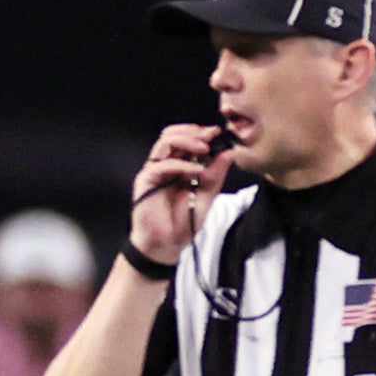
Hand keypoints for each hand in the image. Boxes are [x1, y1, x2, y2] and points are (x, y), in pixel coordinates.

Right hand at [129, 124, 230, 267]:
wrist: (168, 244)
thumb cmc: (184, 223)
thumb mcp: (207, 195)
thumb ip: (216, 174)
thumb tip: (229, 153)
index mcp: (179, 166)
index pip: (186, 139)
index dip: (201, 132)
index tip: (218, 132)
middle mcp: (165, 165)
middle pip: (173, 134)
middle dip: (193, 131)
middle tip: (211, 136)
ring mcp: (154, 171)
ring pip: (165, 142)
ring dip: (187, 140)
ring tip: (204, 148)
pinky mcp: (146, 181)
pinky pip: (163, 165)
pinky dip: (182, 164)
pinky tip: (198, 171)